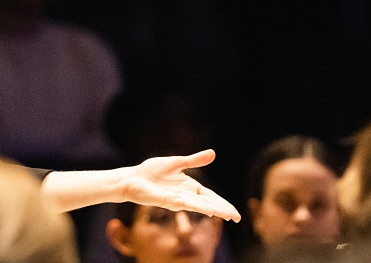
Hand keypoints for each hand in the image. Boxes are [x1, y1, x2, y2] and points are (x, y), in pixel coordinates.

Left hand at [122, 150, 240, 221]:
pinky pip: (184, 204)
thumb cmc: (152, 171)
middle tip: (237, 218)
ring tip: (228, 215)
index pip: (210, 197)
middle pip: (208, 204)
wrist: (133, 177)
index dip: (222, 204)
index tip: (235, 212)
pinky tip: (207, 210)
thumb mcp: (177, 162)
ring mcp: (177, 199)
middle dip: (223, 210)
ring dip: (214, 210)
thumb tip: (213, 153)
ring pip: (199, 206)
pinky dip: (197, 207)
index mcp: (189, 187)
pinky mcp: (167, 200)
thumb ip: (194, 160)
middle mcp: (186, 195)